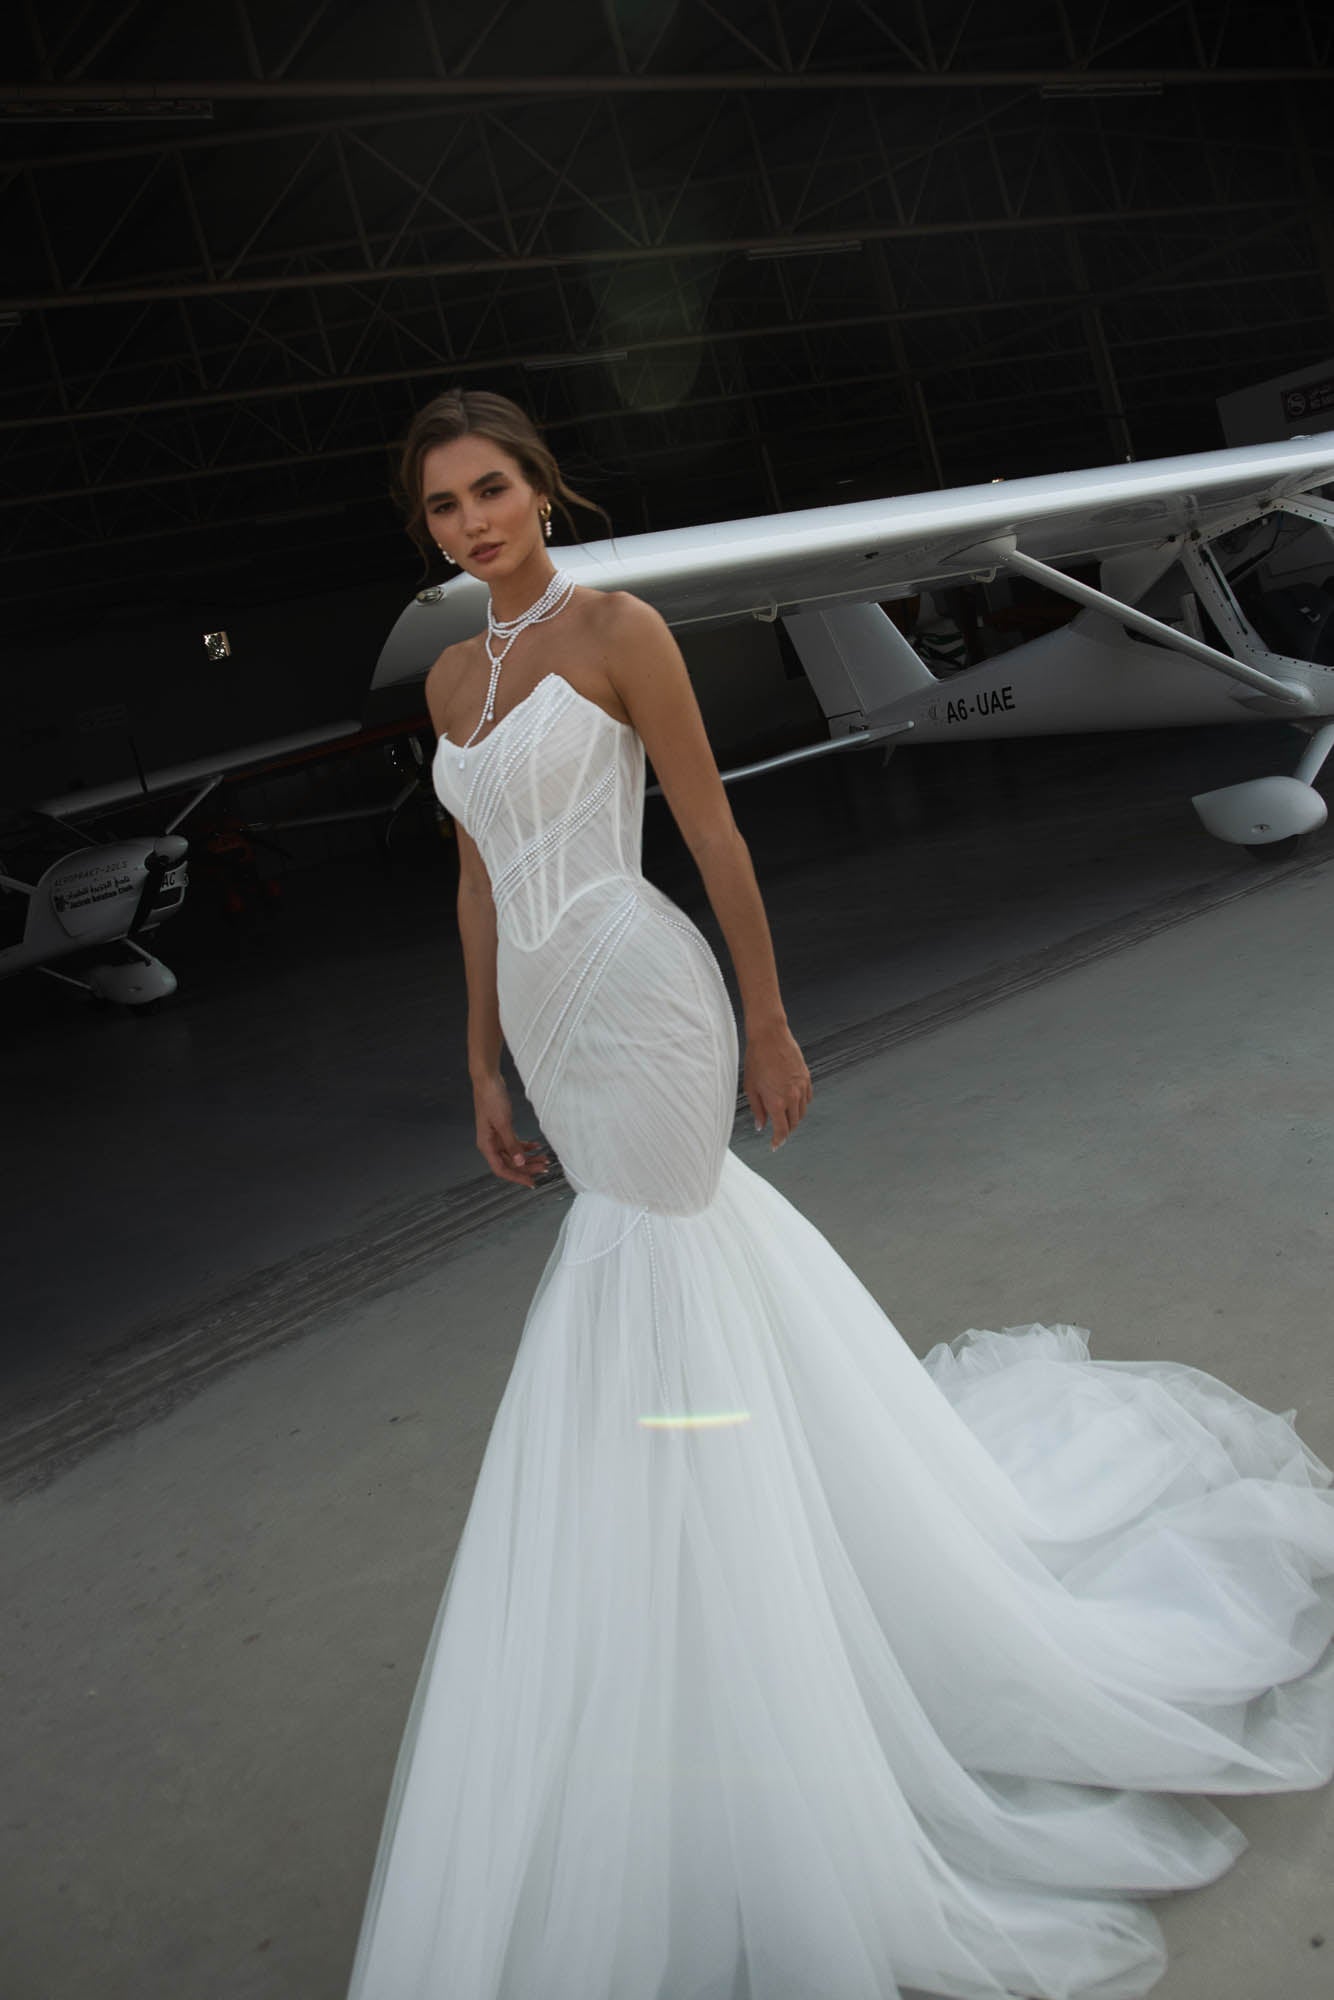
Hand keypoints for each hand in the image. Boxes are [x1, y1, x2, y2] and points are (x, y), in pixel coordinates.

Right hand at [472, 1073, 553, 1188]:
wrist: (488, 1080)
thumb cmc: (491, 1099)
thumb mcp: (504, 1123)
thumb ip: (512, 1144)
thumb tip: (519, 1162)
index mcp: (486, 1145)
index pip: (501, 1169)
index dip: (516, 1177)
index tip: (531, 1183)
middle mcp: (490, 1143)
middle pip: (510, 1163)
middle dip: (527, 1167)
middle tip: (544, 1169)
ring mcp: (496, 1136)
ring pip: (514, 1154)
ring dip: (528, 1158)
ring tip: (544, 1160)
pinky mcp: (502, 1128)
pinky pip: (515, 1143)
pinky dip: (526, 1146)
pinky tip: (537, 1146)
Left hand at [743, 1020, 811, 1150]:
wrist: (769, 1036)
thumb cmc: (756, 1059)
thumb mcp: (751, 1088)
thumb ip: (757, 1109)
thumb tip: (760, 1125)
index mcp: (777, 1102)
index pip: (782, 1130)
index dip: (778, 1140)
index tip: (775, 1145)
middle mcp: (792, 1097)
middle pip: (794, 1123)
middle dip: (786, 1130)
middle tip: (778, 1132)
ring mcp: (801, 1087)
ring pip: (802, 1112)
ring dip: (794, 1118)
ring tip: (785, 1117)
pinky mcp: (806, 1077)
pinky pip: (807, 1098)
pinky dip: (802, 1104)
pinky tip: (793, 1102)